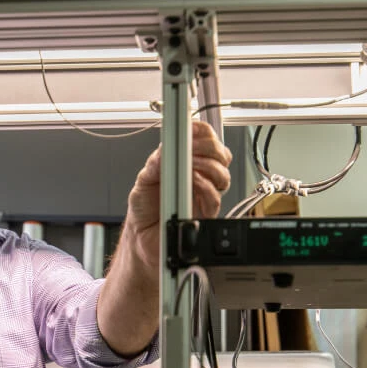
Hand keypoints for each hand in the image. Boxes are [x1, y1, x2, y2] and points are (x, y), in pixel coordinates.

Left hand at [126, 120, 231, 268]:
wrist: (142, 239)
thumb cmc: (144, 210)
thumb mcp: (143, 180)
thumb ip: (155, 163)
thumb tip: (166, 148)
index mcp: (186, 164)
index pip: (205, 140)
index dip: (202, 132)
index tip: (192, 128)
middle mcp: (199, 178)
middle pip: (221, 155)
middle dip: (210, 147)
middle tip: (193, 147)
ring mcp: (204, 196)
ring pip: (223, 175)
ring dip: (208, 165)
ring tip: (191, 164)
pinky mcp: (205, 214)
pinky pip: (215, 198)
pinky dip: (205, 186)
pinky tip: (193, 182)